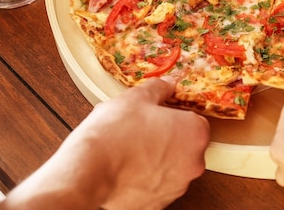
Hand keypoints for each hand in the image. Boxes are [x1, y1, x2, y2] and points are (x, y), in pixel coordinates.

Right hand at [0, 77, 209, 209]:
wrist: (87, 171)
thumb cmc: (114, 134)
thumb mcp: (137, 97)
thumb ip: (159, 88)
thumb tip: (168, 84)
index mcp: (196, 134)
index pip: (193, 119)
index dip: (173, 115)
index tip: (158, 114)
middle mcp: (194, 163)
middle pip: (184, 144)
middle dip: (166, 137)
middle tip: (141, 130)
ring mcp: (177, 187)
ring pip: (170, 166)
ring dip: (156, 158)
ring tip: (130, 149)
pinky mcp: (158, 204)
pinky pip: (155, 185)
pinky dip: (145, 178)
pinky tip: (126, 168)